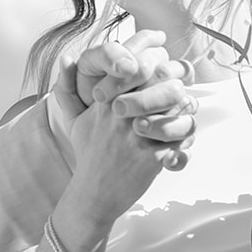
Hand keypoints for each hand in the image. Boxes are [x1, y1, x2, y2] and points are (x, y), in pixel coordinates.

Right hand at [51, 30, 196, 169]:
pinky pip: (182, 141)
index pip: (140, 66)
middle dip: (177, 88)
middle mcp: (123, 113)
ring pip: (180, 110)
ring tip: (180, 124)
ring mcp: (138, 135)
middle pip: (166, 82)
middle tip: (179, 97)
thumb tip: (67, 57)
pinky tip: (177, 149)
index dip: (158, 65)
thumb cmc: (89, 154)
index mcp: (108, 99)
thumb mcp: (75, 119)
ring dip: (185, 117)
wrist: (93, 193)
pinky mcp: (151, 157)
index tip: (164, 74)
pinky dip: (184, 146)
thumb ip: (69, 87)